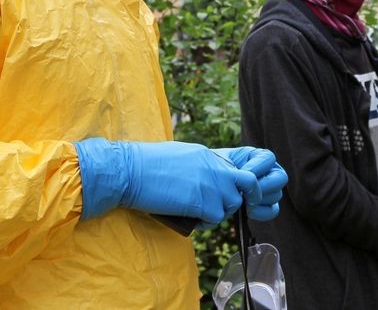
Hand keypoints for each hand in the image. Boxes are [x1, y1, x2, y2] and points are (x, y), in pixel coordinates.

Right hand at [73, 138, 259, 224]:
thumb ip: (196, 165)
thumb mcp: (179, 155)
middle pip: (247, 184)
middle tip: (219, 206)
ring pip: (232, 204)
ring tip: (200, 214)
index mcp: (208, 155)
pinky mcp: (202, 202)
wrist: (130, 171)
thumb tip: (198, 179)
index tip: (221, 195)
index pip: (234, 171)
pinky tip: (193, 220)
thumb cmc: (145, 164)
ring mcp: (211, 184)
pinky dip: (206, 223)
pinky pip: (216, 218)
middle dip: (238, 197)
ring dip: (219, 212)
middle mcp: (215, 168)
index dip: (230, 186)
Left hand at [213, 146, 286, 220]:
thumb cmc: (216, 171)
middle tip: (245, 191)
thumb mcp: (222, 162)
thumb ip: (234, 165)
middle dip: (262, 186)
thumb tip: (243, 175)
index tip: (241, 173)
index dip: (257, 167)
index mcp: (260, 157)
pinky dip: (261, 213)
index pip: (269, 158)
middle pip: (280, 178)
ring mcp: (271, 189)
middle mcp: (270, 172)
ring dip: (259, 199)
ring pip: (276, 195)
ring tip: (242, 200)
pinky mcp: (268, 205)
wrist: (211, 186)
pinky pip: (273, 210)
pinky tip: (248, 211)